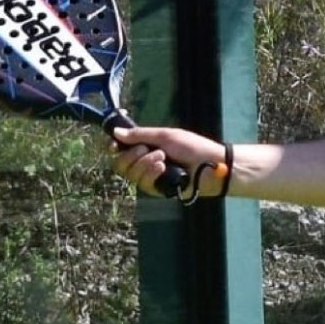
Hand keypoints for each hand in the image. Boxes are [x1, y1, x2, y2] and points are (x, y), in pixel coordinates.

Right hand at [109, 124, 226, 199]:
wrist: (211, 164)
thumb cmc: (192, 147)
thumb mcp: (165, 136)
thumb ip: (140, 135)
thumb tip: (115, 132)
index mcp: (147, 148)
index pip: (121, 150)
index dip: (114, 148)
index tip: (113, 145)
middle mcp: (146, 163)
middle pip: (120, 164)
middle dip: (131, 155)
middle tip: (147, 149)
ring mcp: (152, 178)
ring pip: (131, 174)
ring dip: (145, 163)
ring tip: (163, 158)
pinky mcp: (158, 190)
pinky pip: (143, 184)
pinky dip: (151, 174)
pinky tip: (162, 169)